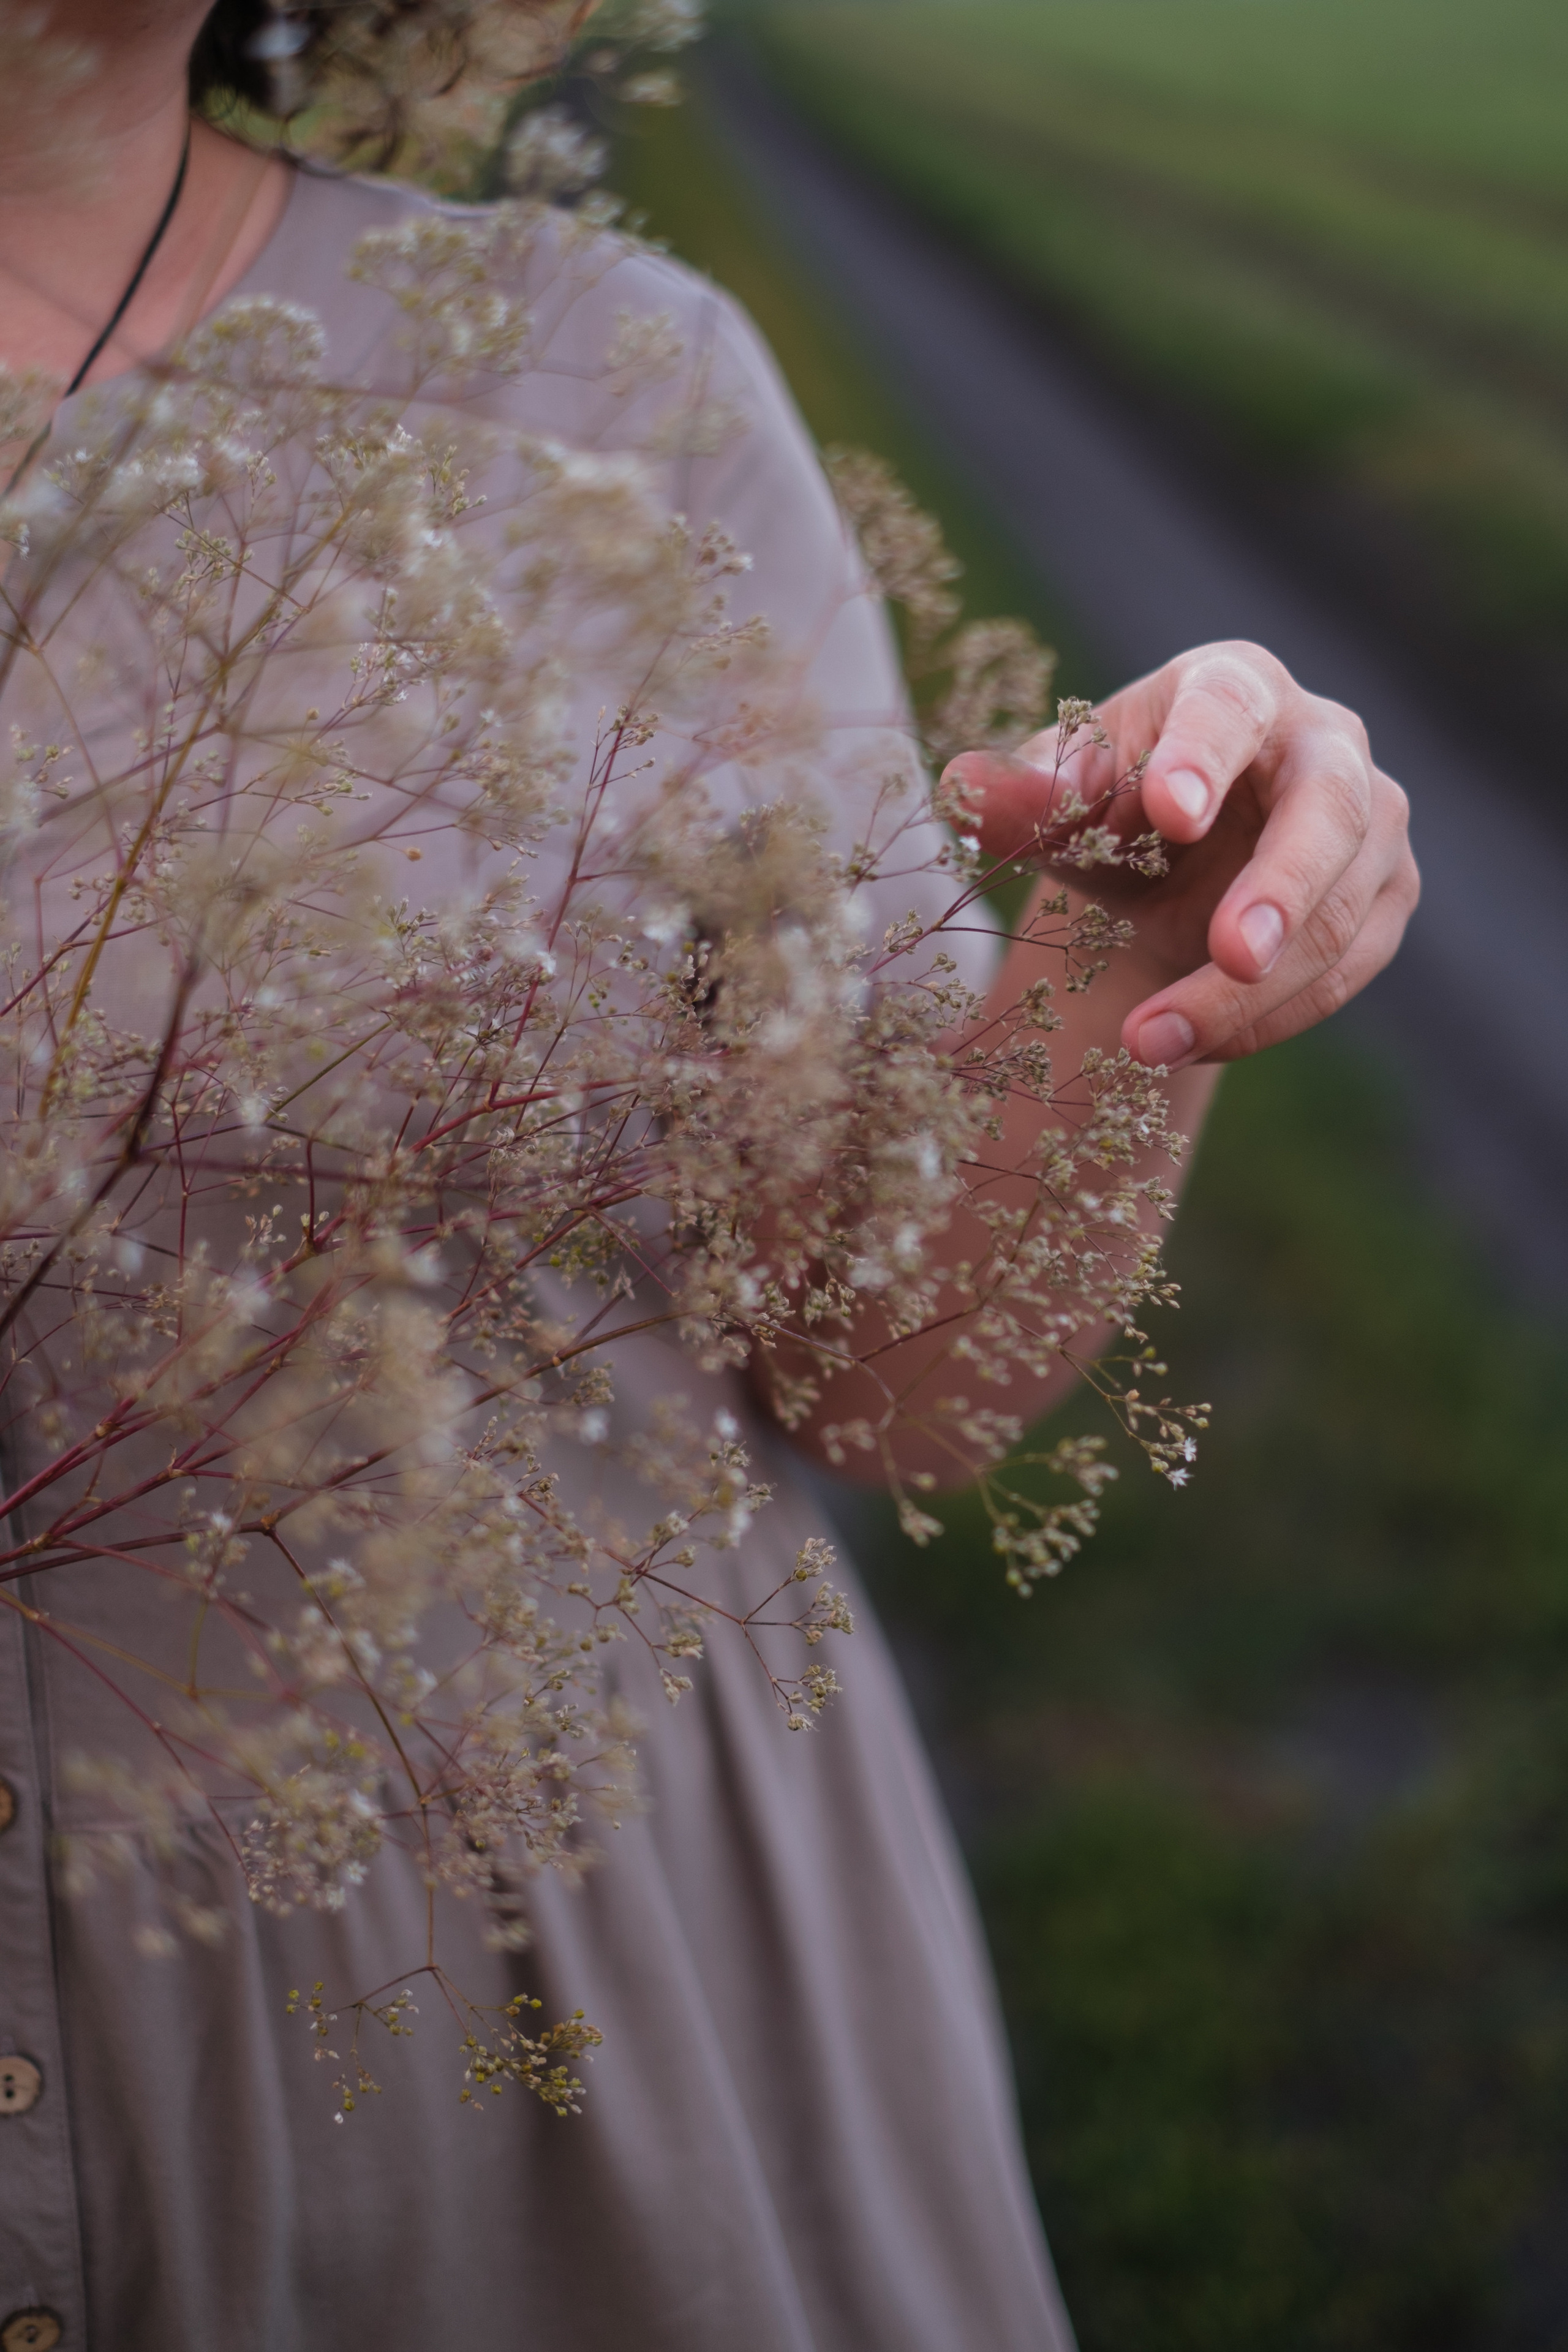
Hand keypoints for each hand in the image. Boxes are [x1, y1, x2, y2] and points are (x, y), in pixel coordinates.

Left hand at [943, 640, 1419, 1067]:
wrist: (1171, 871)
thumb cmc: (1110, 811)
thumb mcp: (1054, 805)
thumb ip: (1016, 797)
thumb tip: (964, 789)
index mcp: (1234, 686)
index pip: (1230, 707)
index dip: (1203, 755)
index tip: (1168, 813)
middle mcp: (1323, 740)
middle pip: (1330, 809)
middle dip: (1283, 888)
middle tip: (1229, 954)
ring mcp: (1370, 821)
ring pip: (1342, 911)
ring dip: (1251, 991)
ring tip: (1151, 1044)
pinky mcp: (1385, 896)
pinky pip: (1347, 969)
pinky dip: (1270, 1018)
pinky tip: (1192, 1046)